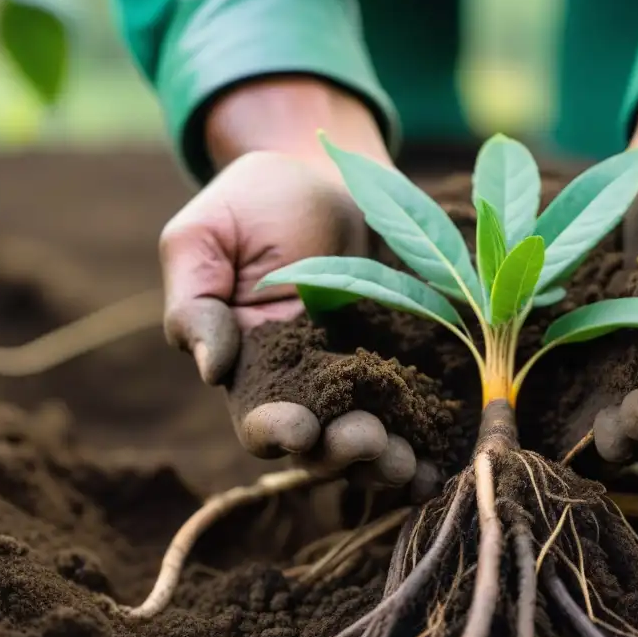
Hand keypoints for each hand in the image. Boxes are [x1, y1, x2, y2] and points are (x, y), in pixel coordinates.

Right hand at [158, 77, 426, 489]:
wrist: (322, 176)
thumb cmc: (252, 203)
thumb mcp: (203, 238)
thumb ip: (194, 303)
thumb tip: (209, 368)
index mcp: (252, 368)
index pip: (259, 419)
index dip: (277, 432)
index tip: (300, 428)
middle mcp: (305, 387)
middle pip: (321, 446)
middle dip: (343, 453)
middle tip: (368, 439)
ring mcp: (359, 380)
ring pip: (371, 440)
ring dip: (387, 460)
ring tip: (408, 461)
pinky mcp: (403, 362)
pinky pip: (416, 410)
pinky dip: (428, 439)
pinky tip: (443, 456)